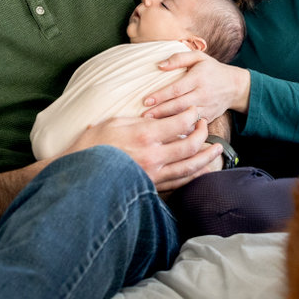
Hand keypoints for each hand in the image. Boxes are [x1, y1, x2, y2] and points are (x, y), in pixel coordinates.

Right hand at [67, 107, 219, 190]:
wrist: (81, 177)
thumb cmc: (92, 145)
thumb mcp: (113, 123)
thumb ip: (139, 120)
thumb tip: (158, 118)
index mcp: (144, 135)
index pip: (180, 123)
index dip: (191, 115)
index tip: (193, 111)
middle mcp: (153, 156)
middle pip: (190, 144)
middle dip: (202, 133)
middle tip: (205, 125)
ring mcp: (155, 174)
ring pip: (190, 166)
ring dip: (206, 157)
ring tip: (216, 149)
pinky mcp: (152, 187)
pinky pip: (180, 182)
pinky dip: (194, 175)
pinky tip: (202, 170)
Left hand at [141, 50, 250, 121]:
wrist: (235, 86)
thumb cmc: (212, 69)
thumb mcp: (199, 57)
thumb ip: (179, 58)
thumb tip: (160, 65)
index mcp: (199, 78)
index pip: (177, 89)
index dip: (161, 95)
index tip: (146, 100)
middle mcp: (204, 94)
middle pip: (179, 105)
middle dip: (160, 111)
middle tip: (143, 116)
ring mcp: (207, 107)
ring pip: (185, 117)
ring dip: (168, 121)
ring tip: (151, 124)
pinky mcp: (209, 117)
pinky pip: (193, 125)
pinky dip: (181, 129)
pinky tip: (167, 132)